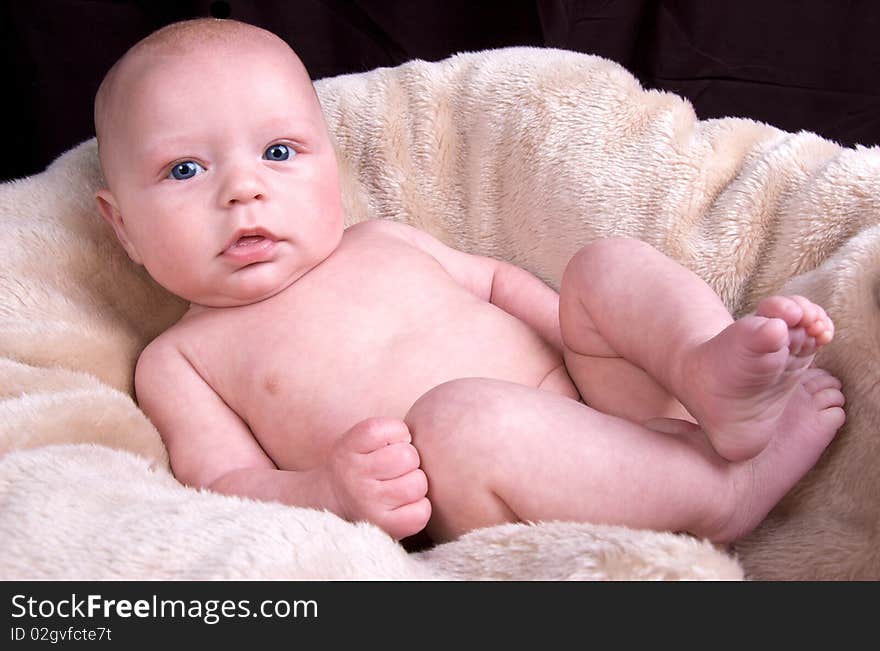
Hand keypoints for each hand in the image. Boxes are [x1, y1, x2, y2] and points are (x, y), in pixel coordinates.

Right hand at [326, 417, 430, 539]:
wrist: (335, 501)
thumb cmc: (363, 463)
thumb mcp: (362, 440)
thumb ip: (389, 432)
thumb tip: (427, 439)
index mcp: (348, 447)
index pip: (390, 429)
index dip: (398, 434)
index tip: (387, 444)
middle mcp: (354, 476)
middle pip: (408, 456)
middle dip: (408, 459)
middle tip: (395, 467)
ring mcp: (368, 504)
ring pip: (418, 483)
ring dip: (415, 482)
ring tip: (399, 484)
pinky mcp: (384, 526)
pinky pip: (421, 511)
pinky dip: (419, 506)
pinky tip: (404, 503)